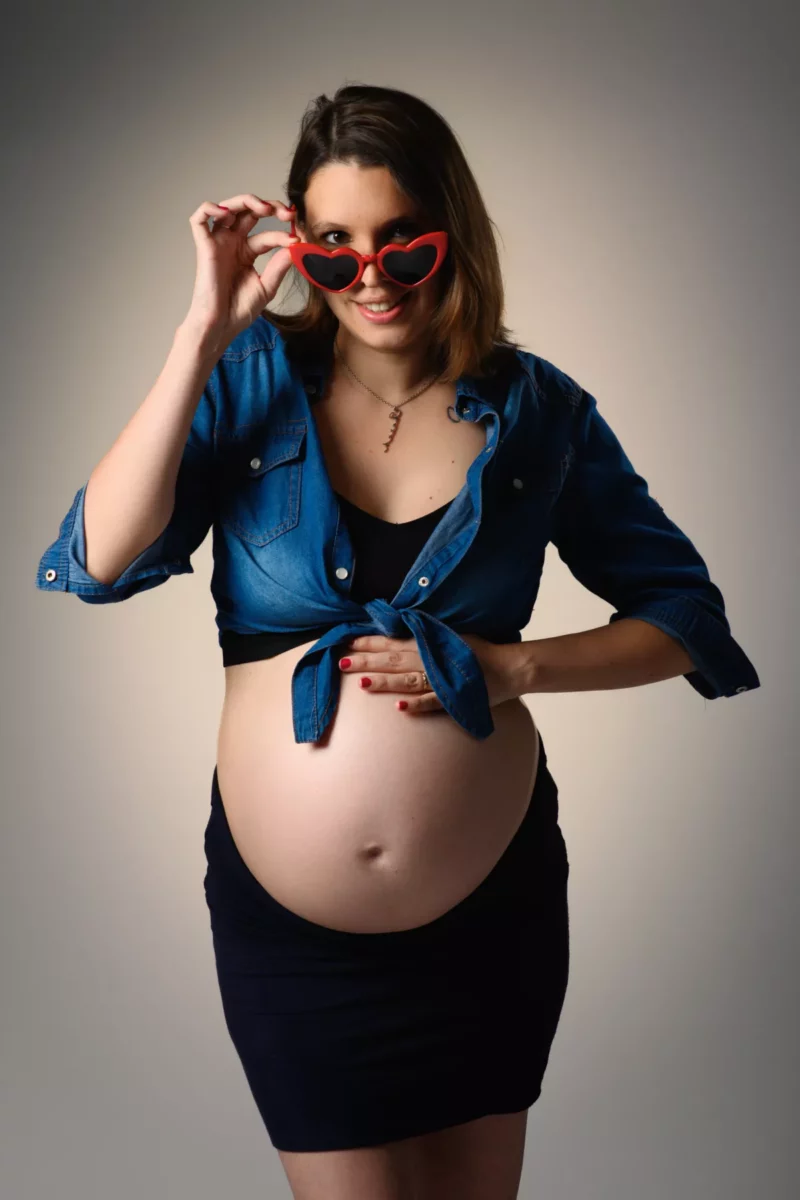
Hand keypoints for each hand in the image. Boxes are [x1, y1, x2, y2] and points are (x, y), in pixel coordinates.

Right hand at [183, 194, 299, 350]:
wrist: (220, 326)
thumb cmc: (238, 311)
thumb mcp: (267, 287)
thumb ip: (279, 266)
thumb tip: (295, 246)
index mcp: (247, 253)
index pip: (267, 234)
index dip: (283, 233)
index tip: (297, 239)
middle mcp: (232, 244)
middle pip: (248, 212)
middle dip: (269, 207)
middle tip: (286, 213)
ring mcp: (218, 243)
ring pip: (227, 208)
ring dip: (246, 201)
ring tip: (264, 209)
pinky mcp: (204, 247)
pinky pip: (199, 219)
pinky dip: (209, 208)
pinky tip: (226, 212)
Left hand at [338, 633, 522, 715]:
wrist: (510, 667)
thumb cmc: (477, 650)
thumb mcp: (448, 635)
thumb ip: (423, 635)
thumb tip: (394, 631)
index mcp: (430, 642)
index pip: (393, 641)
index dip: (370, 641)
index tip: (347, 641)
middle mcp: (433, 659)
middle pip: (394, 660)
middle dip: (367, 660)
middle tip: (341, 661)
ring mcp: (443, 680)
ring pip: (409, 680)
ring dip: (387, 681)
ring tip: (363, 683)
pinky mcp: (454, 698)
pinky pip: (433, 702)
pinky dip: (417, 705)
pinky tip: (399, 708)